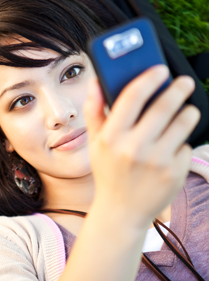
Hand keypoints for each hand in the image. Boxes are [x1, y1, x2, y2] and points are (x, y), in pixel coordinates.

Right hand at [84, 65, 199, 228]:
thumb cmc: (108, 172)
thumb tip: (95, 80)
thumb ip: (94, 110)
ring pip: (184, 121)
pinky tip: (169, 150)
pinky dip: (181, 142)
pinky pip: (186, 145)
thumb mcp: (95, 143)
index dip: (149, 77)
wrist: (122, 211)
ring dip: (187, 111)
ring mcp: (157, 161)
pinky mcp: (175, 173)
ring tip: (182, 113)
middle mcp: (133, 148)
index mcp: (111, 137)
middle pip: (165, 105)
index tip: (161, 69)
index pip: (132, 96)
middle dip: (178, 88)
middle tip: (184, 82)